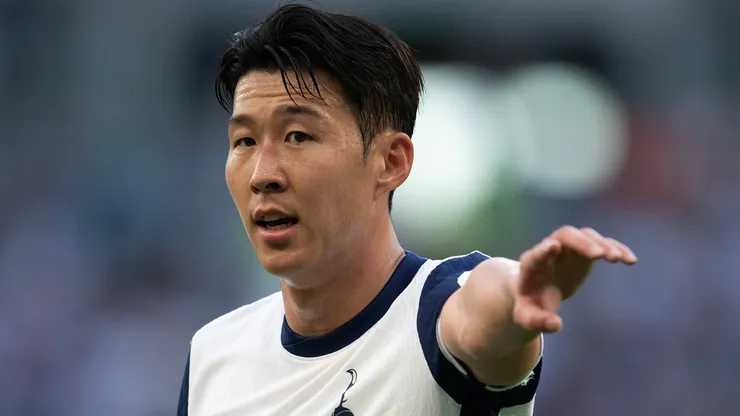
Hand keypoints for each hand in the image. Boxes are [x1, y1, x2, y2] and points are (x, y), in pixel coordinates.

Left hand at [512, 226, 636, 333]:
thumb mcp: (528, 317)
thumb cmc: (530, 305)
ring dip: (601, 244)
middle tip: (598, 255)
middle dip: (580, 243)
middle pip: (564, 236)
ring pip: (585, 236)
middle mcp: (550, 249)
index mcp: (531, 265)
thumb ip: (538, 321)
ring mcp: (568, 248)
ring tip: (617, 259)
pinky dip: (616, 248)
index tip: (553, 246)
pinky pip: (601, 244)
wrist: (536, 294)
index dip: (543, 250)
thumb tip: (556, 324)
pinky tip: (630, 260)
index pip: (536, 254)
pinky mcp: (584, 252)